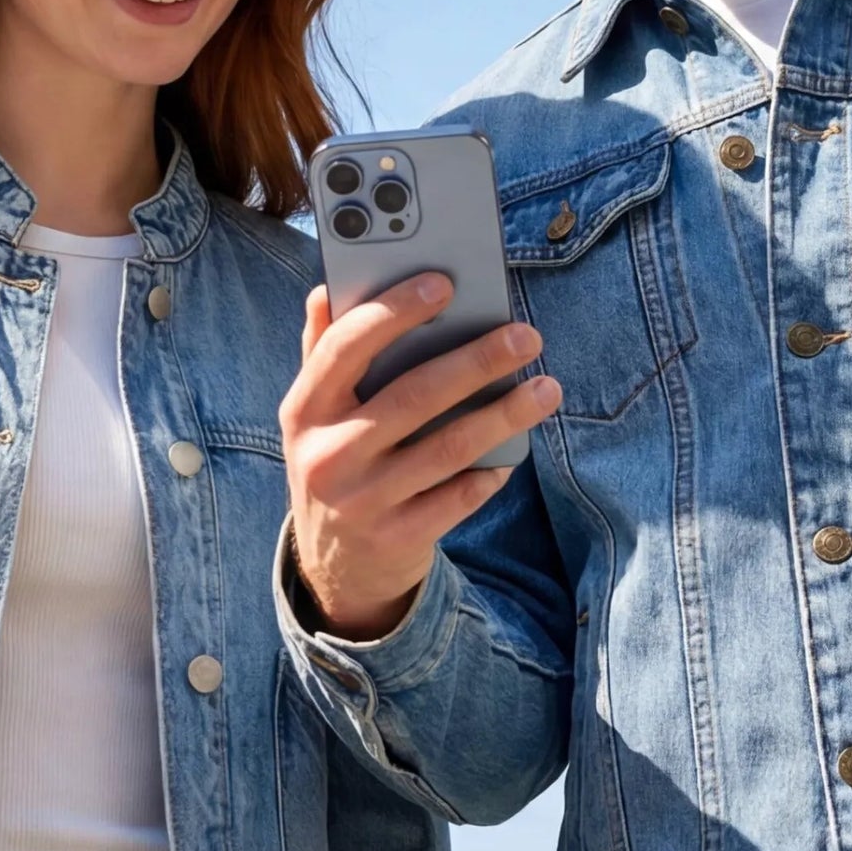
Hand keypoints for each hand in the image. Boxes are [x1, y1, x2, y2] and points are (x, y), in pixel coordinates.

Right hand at [281, 276, 559, 639]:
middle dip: (477, 360)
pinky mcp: (398, 537)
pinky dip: (492, 472)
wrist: (334, 566)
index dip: (394, 311)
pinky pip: (459, 498)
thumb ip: (321, 351)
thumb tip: (326, 289)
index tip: (444, 283)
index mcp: (305, 409)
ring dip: (505, 414)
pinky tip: (515, 451)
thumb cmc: (336, 460)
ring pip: (448, 447)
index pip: (345, 347)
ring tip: (546, 388)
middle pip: (413, 395)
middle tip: (526, 336)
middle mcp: (328, 454)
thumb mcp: (314, 413)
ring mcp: (363, 501)